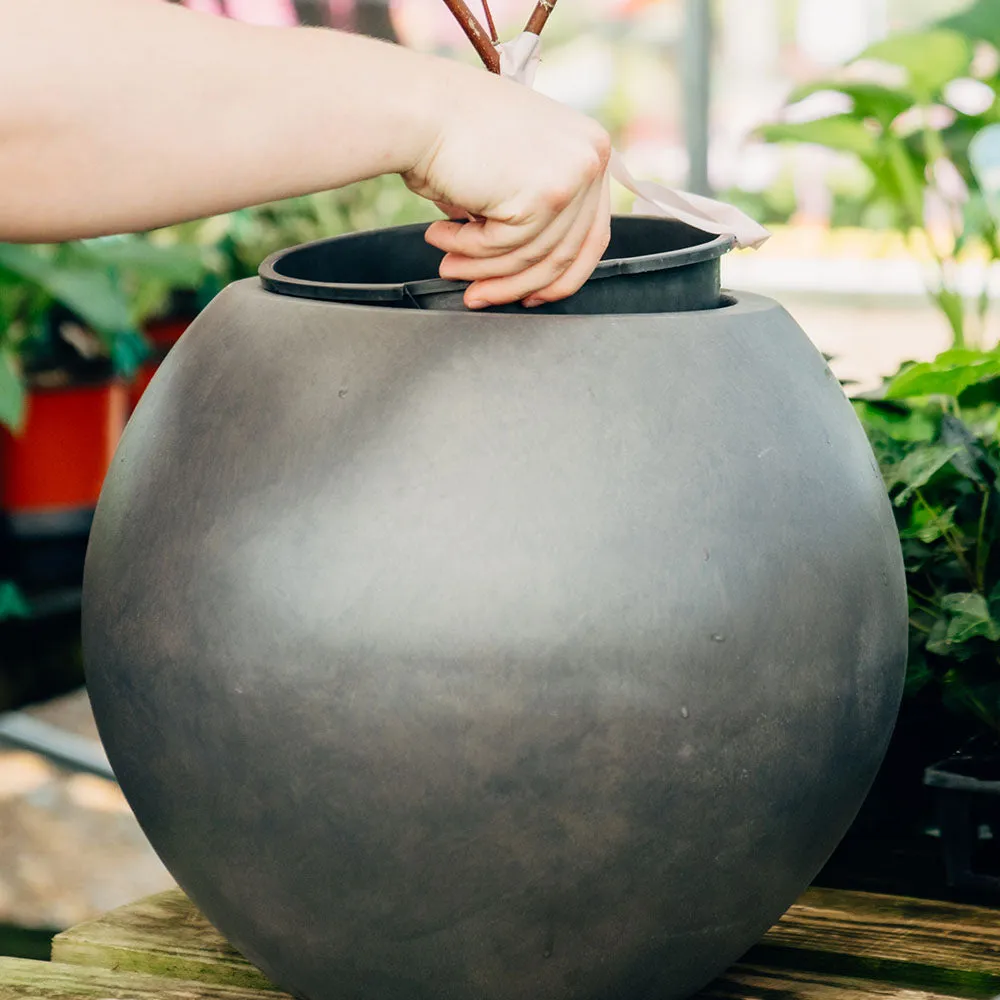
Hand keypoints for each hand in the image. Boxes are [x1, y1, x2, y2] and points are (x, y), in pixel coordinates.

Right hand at [403, 73, 611, 309]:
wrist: (417, 105)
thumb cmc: (451, 127)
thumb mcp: (512, 165)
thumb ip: (531, 207)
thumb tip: (524, 265)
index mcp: (591, 148)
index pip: (590, 234)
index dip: (558, 277)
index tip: (531, 297)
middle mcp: (591, 160)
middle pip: (564, 254)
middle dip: (515, 285)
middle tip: (478, 296)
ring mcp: (572, 178)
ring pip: (532, 257)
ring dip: (483, 270)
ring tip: (448, 265)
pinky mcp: (544, 196)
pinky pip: (506, 249)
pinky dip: (469, 250)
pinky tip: (441, 235)